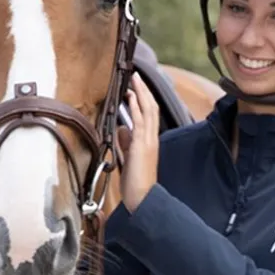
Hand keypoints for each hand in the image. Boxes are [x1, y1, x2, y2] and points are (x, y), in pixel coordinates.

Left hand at [116, 73, 159, 211]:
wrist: (143, 198)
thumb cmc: (136, 183)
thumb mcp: (128, 158)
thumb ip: (127, 142)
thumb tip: (122, 129)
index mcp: (149, 142)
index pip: (150, 115)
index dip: (144, 100)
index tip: (136, 88)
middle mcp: (152, 138)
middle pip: (151, 108)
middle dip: (144, 91)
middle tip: (136, 76)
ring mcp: (148, 141)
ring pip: (148, 110)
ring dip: (141, 93)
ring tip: (135, 79)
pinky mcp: (142, 145)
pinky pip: (141, 121)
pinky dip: (136, 107)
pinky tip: (131, 96)